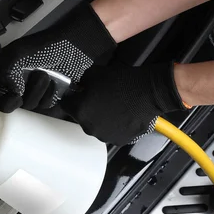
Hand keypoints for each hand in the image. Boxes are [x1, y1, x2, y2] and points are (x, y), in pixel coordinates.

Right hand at [0, 4, 115, 112]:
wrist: (75, 48)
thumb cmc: (48, 46)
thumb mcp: (18, 53)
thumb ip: (5, 72)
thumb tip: (12, 90)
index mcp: (6, 71)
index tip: (2, 97)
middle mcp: (17, 82)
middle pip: (10, 104)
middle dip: (21, 95)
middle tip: (27, 84)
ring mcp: (33, 89)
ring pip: (29, 105)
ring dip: (38, 91)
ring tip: (46, 75)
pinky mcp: (48, 95)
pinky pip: (44, 105)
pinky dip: (49, 95)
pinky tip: (54, 83)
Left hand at [60, 62, 188, 145]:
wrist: (148, 92)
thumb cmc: (121, 81)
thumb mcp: (94, 73)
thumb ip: (82, 81)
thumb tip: (79, 86)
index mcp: (79, 111)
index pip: (65, 105)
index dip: (71, 98)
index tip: (76, 95)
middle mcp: (89, 128)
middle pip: (81, 118)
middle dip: (86, 109)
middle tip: (98, 99)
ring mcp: (104, 136)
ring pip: (96, 127)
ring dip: (100, 119)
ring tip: (112, 108)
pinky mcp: (119, 140)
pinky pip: (111, 132)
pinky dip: (114, 126)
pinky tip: (121, 115)